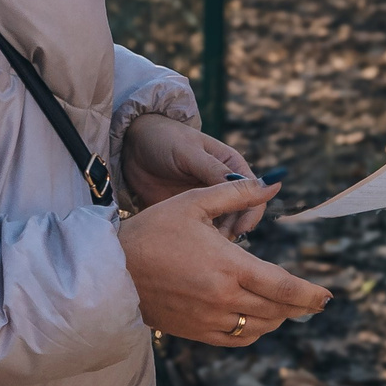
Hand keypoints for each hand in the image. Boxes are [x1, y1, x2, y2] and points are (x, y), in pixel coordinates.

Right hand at [120, 176, 328, 346]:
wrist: (112, 270)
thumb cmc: (152, 231)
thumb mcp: (194, 202)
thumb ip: (236, 193)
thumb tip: (271, 184)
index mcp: (229, 266)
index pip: (284, 287)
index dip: (310, 294)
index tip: (327, 296)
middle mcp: (224, 298)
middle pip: (278, 310)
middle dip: (300, 306)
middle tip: (313, 302)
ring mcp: (210, 319)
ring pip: (260, 326)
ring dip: (278, 318)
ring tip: (286, 307)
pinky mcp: (196, 332)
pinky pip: (237, 338)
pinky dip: (254, 330)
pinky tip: (257, 318)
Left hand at [122, 114, 269, 233]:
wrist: (132, 147)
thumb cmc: (164, 140)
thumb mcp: (188, 152)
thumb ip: (214, 170)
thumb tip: (248, 185)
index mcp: (231, 165)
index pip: (254, 192)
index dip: (251, 212)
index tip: (239, 229)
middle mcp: (223, 185)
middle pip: (242, 213)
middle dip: (234, 228)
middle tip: (217, 241)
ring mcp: (207, 200)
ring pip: (224, 225)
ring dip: (219, 237)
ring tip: (204, 246)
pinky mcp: (191, 213)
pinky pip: (203, 231)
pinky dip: (202, 240)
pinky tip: (192, 245)